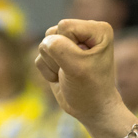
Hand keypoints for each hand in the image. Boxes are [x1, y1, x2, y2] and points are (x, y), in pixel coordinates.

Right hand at [34, 21, 134, 136]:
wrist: (90, 110)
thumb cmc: (90, 89)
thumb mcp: (77, 68)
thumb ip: (59, 48)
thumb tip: (45, 42)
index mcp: (98, 29)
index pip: (64, 26)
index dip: (67, 48)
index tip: (83, 64)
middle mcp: (83, 31)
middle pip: (53, 33)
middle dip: (59, 56)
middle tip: (74, 71)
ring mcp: (69, 42)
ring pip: (44, 45)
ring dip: (52, 64)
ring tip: (68, 74)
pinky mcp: (57, 54)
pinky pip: (39, 57)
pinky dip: (48, 72)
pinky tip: (62, 78)